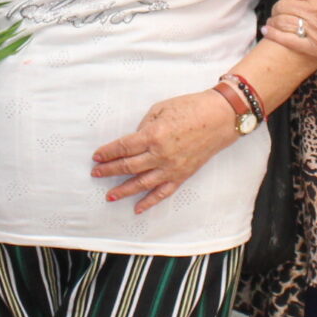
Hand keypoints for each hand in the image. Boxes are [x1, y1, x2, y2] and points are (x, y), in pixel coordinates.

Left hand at [92, 91, 239, 211]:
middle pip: (128, 166)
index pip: (123, 147)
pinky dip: (149, 202)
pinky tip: (137, 208)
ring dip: (123, 190)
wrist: (220, 117)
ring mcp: (172, 168)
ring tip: (109, 196)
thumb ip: (144, 126)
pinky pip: (163, 192)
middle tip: (96, 173)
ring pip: (142, 184)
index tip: (97, 156)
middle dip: (109, 170)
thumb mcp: (161, 109)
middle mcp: (160, 155)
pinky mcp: (182, 175)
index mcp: (153, 135)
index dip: (107, 153)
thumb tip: (133, 141)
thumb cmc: (191, 107)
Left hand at [264, 0, 316, 68]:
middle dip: (279, 7)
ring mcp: (316, 29)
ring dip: (275, 19)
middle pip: (284, 4)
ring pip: (282, 20)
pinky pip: (286, 39)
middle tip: (281, 10)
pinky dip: (273, 34)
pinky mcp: (314, 47)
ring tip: (275, 20)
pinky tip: (267, 31)